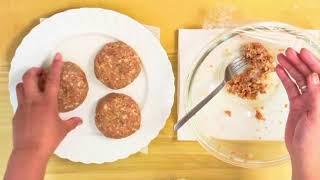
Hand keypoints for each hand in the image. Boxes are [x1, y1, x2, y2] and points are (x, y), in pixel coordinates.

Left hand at [5, 53, 81, 179]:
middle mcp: (33, 100)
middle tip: (41, 71)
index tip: (57, 56)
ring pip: (20, 86)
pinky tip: (31, 105)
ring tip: (34, 84)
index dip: (56, 66)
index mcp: (47, 102)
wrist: (30, 151)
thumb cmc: (49, 139)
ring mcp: (23, 106)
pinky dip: (25, 97)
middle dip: (35, 70)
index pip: (53, 79)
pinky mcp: (16, 114)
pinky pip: (19, 100)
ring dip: (27, 82)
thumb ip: (72, 122)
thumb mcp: (63, 129)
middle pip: (29, 77)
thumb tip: (79, 120)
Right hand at [276, 48, 319, 179]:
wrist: (302, 153)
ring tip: (280, 57)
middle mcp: (317, 96)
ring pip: (298, 79)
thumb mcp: (316, 118)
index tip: (302, 52)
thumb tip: (314, 77)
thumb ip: (316, 96)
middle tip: (288, 51)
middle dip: (298, 62)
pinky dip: (284, 79)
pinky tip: (279, 71)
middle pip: (308, 74)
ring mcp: (307, 99)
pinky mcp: (297, 104)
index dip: (312, 62)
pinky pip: (291, 88)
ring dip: (290, 68)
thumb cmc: (313, 140)